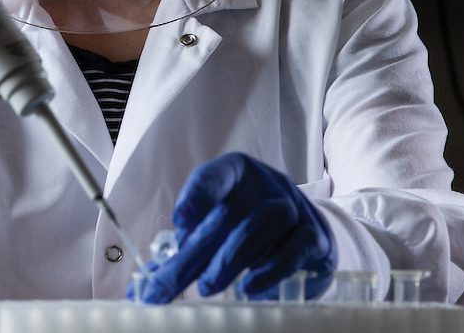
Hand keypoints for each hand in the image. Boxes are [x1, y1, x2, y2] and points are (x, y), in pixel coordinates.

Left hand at [134, 152, 335, 302]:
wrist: (306, 234)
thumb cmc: (250, 227)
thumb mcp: (219, 226)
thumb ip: (188, 246)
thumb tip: (149, 279)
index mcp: (237, 175)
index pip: (216, 176)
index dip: (198, 194)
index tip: (180, 220)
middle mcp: (267, 186)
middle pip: (228, 214)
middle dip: (194, 253)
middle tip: (167, 285)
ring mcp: (294, 209)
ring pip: (263, 224)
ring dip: (231, 258)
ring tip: (207, 285)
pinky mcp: (315, 238)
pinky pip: (294, 250)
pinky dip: (270, 271)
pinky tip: (249, 288)